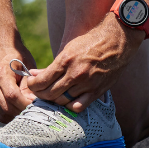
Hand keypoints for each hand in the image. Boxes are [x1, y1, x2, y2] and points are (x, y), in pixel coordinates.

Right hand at [0, 40, 38, 122]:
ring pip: (2, 114)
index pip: (13, 96)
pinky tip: (20, 110)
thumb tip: (36, 104)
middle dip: (23, 113)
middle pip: (7, 108)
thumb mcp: (27, 65)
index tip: (39, 106)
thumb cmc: (16, 54)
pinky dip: (11, 115)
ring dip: (17, 116)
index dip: (26, 104)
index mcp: (1, 73)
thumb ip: (30, 85)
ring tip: (29, 112)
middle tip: (37, 111)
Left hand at [26, 14, 141, 112]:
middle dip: (40, 94)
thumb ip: (52, 66)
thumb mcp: (68, 49)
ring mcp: (86, 84)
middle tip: (39, 91)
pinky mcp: (97, 91)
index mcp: (66, 61)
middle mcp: (75, 74)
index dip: (32, 85)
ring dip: (54, 100)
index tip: (32, 84)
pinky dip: (70, 106)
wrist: (117, 41)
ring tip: (52, 95)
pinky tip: (68, 100)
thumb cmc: (91, 43)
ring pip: (62, 101)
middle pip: (49, 94)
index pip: (41, 81)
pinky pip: (78, 106)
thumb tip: (34, 74)